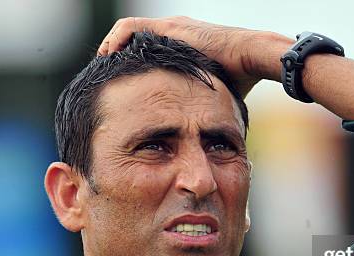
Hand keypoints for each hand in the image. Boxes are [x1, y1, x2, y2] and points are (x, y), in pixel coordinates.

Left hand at [97, 16, 292, 97]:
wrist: (250, 58)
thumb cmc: (240, 78)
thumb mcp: (213, 92)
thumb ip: (201, 102)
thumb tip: (199, 128)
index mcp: (184, 49)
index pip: (150, 54)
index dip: (134, 67)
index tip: (124, 84)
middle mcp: (175, 34)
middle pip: (136, 42)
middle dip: (120, 58)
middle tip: (108, 77)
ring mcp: (171, 29)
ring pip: (129, 34)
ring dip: (113, 48)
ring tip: (103, 66)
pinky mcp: (168, 28)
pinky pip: (129, 28)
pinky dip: (115, 41)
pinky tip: (108, 57)